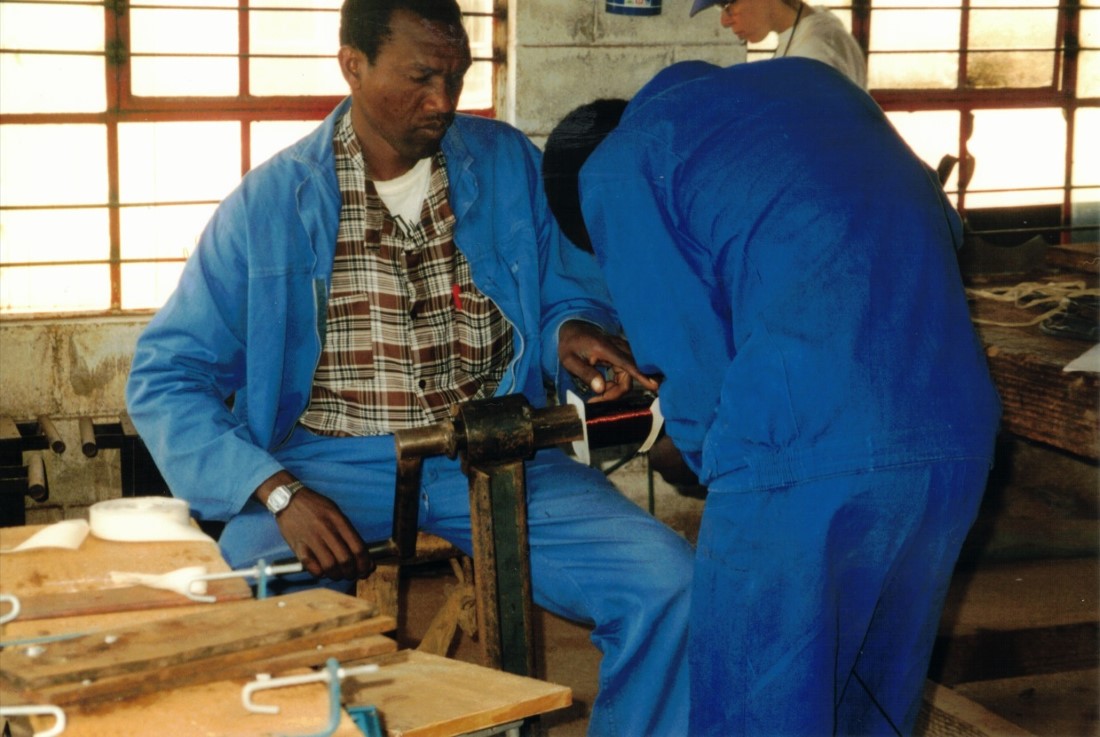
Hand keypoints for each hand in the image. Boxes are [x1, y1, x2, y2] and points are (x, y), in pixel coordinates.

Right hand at [256, 474, 373, 580]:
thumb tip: (361, 552)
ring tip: (339, 575)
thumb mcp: (335, 511)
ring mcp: (311, 539)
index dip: (365, 563)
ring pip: (330, 566)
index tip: (367, 569)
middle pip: (345, 560)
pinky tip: (323, 571)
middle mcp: (326, 530)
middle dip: (353, 572)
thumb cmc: (315, 506)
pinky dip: (320, 573)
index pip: (357, 548)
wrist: (288, 499)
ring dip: (337, 575)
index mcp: (338, 520)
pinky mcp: (297, 547)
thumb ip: (347, 530)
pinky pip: (311, 567)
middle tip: (353, 574)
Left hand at [557, 320, 658, 402]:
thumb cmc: (570, 345)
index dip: (641, 376)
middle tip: (593, 400)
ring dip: (615, 389)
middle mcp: (619, 348)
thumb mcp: (569, 360)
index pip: (627, 364)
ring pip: (629, 376)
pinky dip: (616, 384)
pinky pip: (627, 374)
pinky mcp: (623, 356)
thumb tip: (600, 389)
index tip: (654, 385)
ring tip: (595, 392)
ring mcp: (623, 351)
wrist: (574, 329)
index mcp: (605, 348)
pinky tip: (603, 384)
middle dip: (615, 393)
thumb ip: (584, 373)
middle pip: (630, 375)